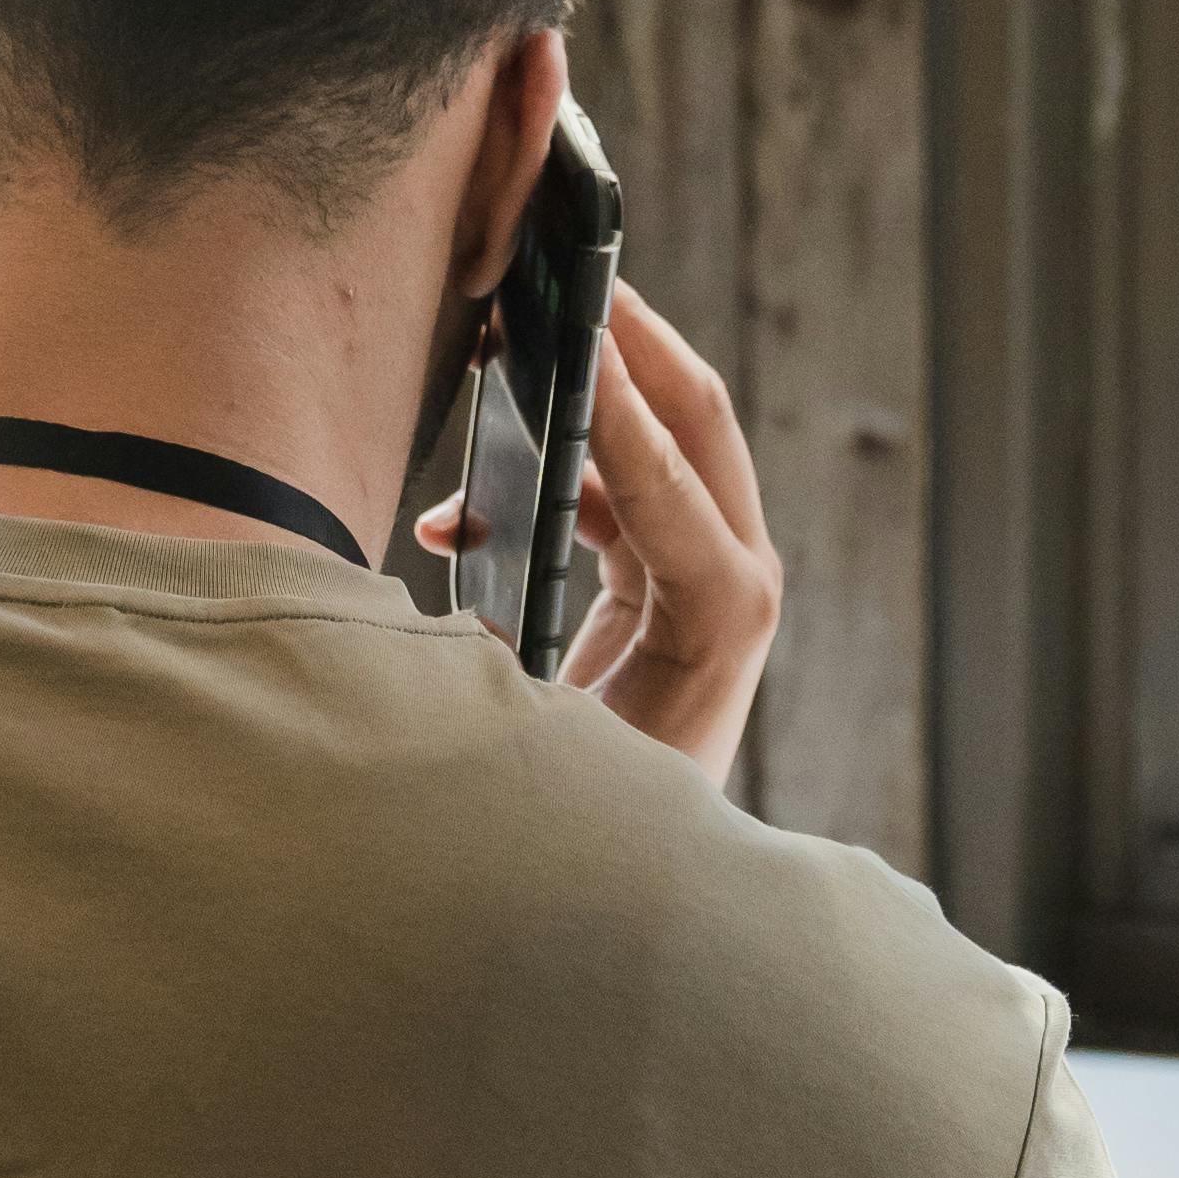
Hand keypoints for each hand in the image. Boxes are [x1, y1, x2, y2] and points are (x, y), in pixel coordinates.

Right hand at [426, 276, 783, 791]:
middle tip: (572, 267)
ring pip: (661, 451)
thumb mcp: (534, 746)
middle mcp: (731, 590)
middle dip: (635, 344)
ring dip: (590, 400)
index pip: (678, 490)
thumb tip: (446, 540)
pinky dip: (555, 479)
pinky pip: (621, 498)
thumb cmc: (579, 836)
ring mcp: (705, 584)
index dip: (622, 411)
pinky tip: (454, 523)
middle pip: (700, 428)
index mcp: (718, 626)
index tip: (574, 330)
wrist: (632, 910)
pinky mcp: (668, 594)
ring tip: (503, 352)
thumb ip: (497, 651)